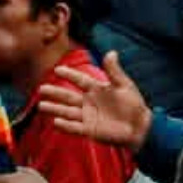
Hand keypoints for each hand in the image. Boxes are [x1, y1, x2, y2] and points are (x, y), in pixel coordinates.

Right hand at [35, 50, 151, 151]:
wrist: (140, 127)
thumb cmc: (133, 105)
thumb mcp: (124, 86)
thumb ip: (114, 71)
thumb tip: (111, 52)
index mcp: (96, 89)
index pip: (80, 80)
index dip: (70, 75)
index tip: (58, 69)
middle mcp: (88, 102)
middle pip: (68, 96)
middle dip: (55, 93)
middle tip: (42, 88)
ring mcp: (87, 116)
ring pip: (67, 112)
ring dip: (55, 109)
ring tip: (41, 105)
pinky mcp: (89, 130)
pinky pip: (75, 127)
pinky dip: (65, 125)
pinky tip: (56, 122)